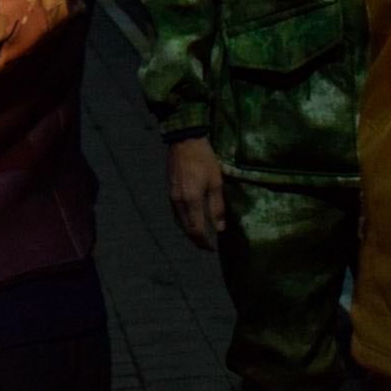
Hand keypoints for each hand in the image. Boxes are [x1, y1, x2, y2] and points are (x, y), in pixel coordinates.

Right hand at [167, 136, 225, 250]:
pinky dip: (184, 221)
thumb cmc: (204, 159)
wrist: (184, 140)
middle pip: (186, 229)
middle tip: (207, 246)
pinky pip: (176, 213)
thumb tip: (220, 228)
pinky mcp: (169, 191)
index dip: (204, 243)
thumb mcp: (216, 182)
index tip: (212, 249)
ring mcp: (171, 197)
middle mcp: (178, 202)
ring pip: (179, 222)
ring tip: (201, 235)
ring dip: (190, 231)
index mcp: (191, 200)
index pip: (196, 231)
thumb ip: (217, 206)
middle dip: (196, 240)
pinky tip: (192, 219)